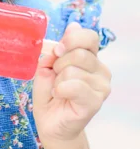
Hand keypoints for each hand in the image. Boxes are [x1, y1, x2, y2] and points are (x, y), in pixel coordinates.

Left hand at [32, 22, 111, 146]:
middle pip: (78, 54)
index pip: (89, 37)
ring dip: (57, 80)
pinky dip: (59, 89)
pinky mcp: (96, 101)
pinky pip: (74, 86)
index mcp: (90, 57)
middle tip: (55, 77)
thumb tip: (73, 26)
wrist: (50, 122)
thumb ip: (59, 48)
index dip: (71, 39)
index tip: (57, 51)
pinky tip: (60, 96)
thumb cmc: (49, 93)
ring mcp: (101, 86)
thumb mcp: (47, 65)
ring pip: (73, 70)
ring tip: (58, 90)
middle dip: (58, 65)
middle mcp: (100, 70)